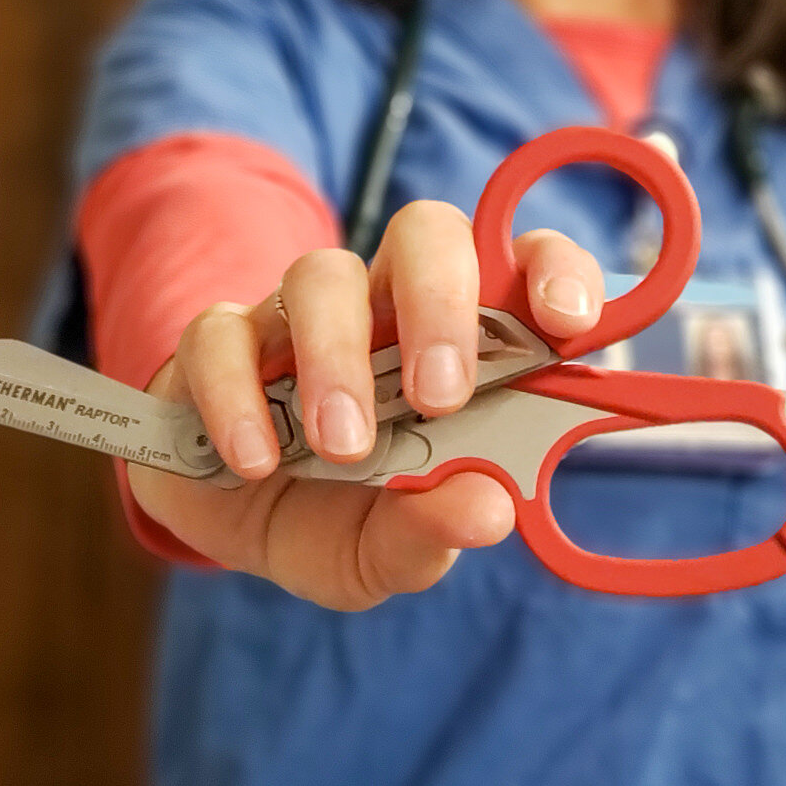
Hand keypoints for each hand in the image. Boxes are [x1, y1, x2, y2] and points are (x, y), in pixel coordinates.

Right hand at [128, 201, 604, 610]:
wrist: (237, 528)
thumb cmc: (344, 519)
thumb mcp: (394, 549)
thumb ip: (437, 527)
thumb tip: (486, 510)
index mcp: (462, 341)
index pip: (523, 263)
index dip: (554, 270)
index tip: (566, 321)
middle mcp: (387, 307)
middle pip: (425, 235)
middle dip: (439, 303)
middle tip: (440, 396)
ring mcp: (300, 315)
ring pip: (322, 275)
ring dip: (338, 357)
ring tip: (344, 447)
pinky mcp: (219, 340)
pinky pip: (221, 334)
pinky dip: (237, 394)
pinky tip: (255, 460)